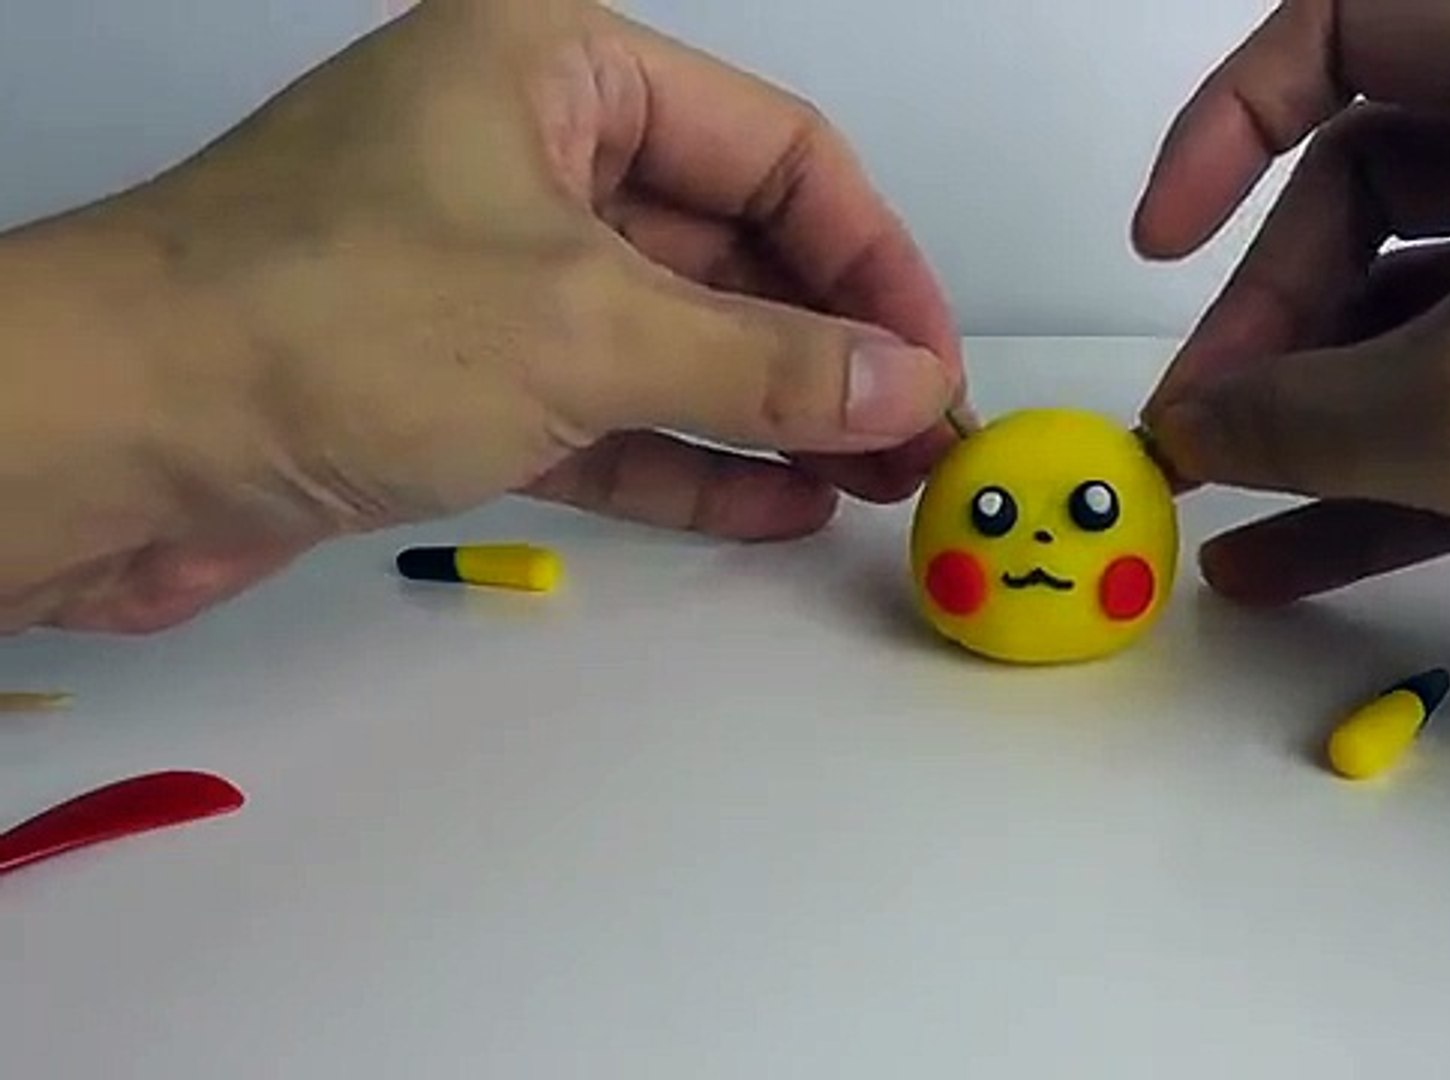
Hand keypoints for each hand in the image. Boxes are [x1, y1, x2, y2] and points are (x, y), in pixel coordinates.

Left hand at [0, 0, 963, 633]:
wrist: (105, 441)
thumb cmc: (285, 318)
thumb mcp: (582, 327)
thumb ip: (761, 359)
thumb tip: (890, 379)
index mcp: (555, 68)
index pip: (777, 150)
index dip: (873, 257)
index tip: (927, 353)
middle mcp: (528, 155)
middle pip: (736, 245)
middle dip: (831, 344)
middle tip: (913, 429)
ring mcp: (494, 269)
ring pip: (679, 334)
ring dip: (776, 410)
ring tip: (868, 477)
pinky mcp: (462, 374)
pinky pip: (615, 407)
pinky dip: (692, 455)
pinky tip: (771, 502)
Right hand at [1133, 0, 1449, 738]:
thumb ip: (1299, 412)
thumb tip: (1187, 427)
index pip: (1351, 24)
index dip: (1231, 118)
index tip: (1168, 234)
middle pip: (1359, 196)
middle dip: (1268, 315)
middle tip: (1200, 424)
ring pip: (1402, 316)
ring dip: (1301, 410)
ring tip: (1214, 498)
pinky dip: (1366, 478)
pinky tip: (1277, 558)